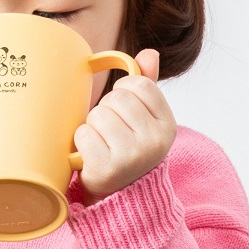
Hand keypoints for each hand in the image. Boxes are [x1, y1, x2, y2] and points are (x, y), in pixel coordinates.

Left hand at [74, 48, 175, 201]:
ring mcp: (131, 156)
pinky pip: (83, 134)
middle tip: (111, 131)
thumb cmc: (130, 149)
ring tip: (101, 143)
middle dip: (107, 109)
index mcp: (167, 125)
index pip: (140, 84)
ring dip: (92, 126)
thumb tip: (149, 53)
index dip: (124, 92)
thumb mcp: (145, 119)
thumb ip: (147, 85)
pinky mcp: (106, 168)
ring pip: (98, 114)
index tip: (124, 111)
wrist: (121, 195)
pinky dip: (81, 141)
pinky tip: (91, 154)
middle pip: (116, 98)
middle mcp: (154, 141)